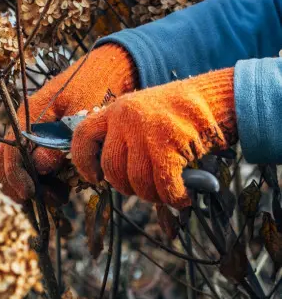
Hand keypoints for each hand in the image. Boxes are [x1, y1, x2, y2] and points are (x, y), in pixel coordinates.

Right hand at [0, 43, 136, 200]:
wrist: (112, 68)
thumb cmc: (99, 84)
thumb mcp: (83, 110)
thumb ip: (60, 139)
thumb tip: (40, 167)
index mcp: (30, 113)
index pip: (10, 150)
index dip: (16, 175)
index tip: (30, 194)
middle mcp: (26, 123)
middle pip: (5, 161)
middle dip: (20, 185)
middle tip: (52, 199)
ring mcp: (34, 131)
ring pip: (17, 165)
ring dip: (33, 184)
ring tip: (60, 195)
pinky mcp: (46, 138)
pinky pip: (33, 163)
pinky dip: (43, 179)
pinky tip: (63, 186)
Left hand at [71, 68, 235, 208]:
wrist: (215, 100)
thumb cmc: (177, 115)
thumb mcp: (141, 115)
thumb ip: (122, 137)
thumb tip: (106, 175)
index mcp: (115, 110)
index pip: (82, 137)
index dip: (83, 163)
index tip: (95, 178)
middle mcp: (125, 118)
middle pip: (111, 167)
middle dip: (126, 187)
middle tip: (142, 189)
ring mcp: (146, 131)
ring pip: (137, 180)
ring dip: (153, 195)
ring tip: (166, 193)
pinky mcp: (169, 145)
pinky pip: (163, 184)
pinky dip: (174, 197)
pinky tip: (183, 197)